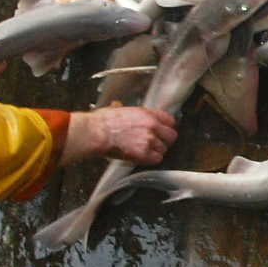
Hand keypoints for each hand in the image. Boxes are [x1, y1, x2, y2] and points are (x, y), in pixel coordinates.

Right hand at [62, 105, 178, 165]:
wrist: (96, 132)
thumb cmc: (102, 121)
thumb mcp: (117, 108)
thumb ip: (126, 111)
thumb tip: (118, 106)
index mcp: (147, 113)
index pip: (170, 120)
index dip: (166, 127)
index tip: (162, 131)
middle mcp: (152, 126)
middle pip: (171, 136)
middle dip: (165, 140)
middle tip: (157, 143)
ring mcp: (149, 140)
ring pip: (164, 149)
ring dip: (156, 151)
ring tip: (146, 151)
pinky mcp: (143, 154)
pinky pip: (156, 159)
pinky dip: (151, 159)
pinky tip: (143, 157)